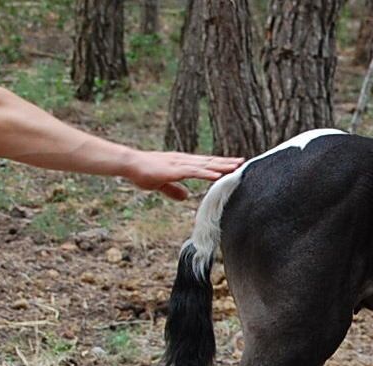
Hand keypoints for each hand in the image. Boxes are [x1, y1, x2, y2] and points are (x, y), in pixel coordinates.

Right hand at [124, 150, 244, 199]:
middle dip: (226, 163)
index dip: (219, 165)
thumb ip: (174, 190)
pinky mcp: (175, 169)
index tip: (233, 165)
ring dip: (221, 166)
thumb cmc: (142, 172)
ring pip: (205, 165)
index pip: (204, 164)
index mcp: (181, 164)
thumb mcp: (162, 184)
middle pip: (209, 162)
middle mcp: (184, 161)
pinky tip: (218, 175)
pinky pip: (194, 172)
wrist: (129, 164)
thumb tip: (185, 197)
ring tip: (236, 166)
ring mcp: (180, 164)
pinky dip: (207, 173)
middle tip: (243, 162)